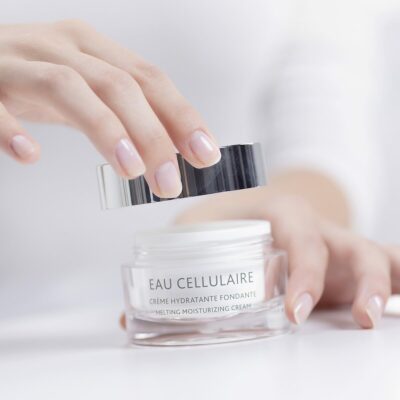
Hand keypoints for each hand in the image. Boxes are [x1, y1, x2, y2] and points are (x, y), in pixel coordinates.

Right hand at [0, 20, 219, 197]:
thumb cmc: (35, 78)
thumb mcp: (87, 90)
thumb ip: (123, 114)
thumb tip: (171, 147)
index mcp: (92, 49)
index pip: (149, 79)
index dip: (182, 116)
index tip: (205, 154)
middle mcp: (61, 47)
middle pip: (118, 85)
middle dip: (152, 136)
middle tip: (168, 181)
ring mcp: (17, 61)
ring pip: (69, 87)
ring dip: (105, 129)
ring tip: (129, 169)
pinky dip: (11, 129)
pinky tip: (30, 155)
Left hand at [175, 187, 393, 327]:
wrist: (249, 205)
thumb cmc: (222, 217)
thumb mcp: (198, 231)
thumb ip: (178, 268)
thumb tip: (146, 318)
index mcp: (280, 210)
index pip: (301, 236)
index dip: (305, 272)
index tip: (294, 312)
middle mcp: (315, 225)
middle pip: (354, 247)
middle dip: (364, 282)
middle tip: (360, 319)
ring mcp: (335, 244)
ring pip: (377, 255)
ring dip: (387, 284)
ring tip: (379, 320)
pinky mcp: (346, 265)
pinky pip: (386, 267)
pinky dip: (397, 283)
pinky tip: (395, 307)